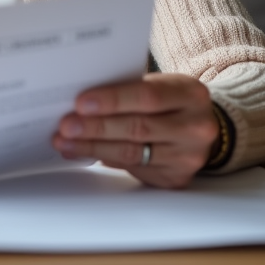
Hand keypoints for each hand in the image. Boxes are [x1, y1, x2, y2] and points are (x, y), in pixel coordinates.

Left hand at [52, 73, 218, 188]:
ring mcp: (188, 156)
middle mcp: (195, 127)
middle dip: (96, 127)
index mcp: (190, 94)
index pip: (148, 96)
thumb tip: (82, 103)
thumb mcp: (160, 85)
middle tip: (65, 125)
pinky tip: (84, 153)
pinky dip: (104, 159)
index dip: (112, 100)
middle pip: (137, 128)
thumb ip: (129, 90)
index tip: (81, 103)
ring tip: (65, 142)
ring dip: (93, 147)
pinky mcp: (176, 178)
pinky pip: (134, 169)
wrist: (199, 127)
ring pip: (132, 153)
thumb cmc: (169, 101)